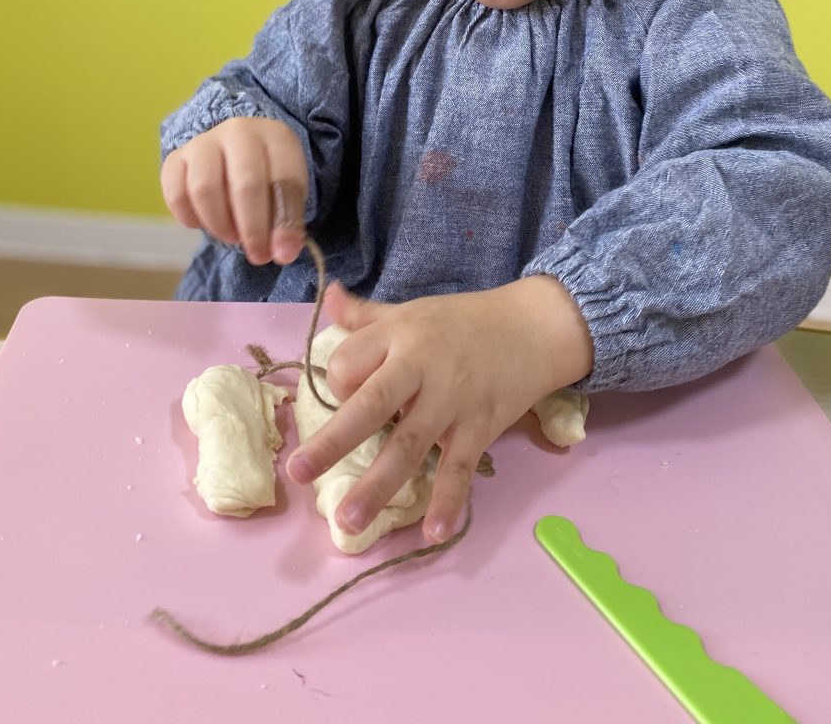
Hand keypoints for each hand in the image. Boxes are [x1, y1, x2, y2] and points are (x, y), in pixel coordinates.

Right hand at [160, 117, 306, 264]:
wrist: (235, 151)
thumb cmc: (267, 174)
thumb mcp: (287, 191)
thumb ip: (288, 220)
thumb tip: (283, 253)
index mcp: (276, 136)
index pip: (285, 180)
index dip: (284, 223)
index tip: (283, 253)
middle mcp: (238, 132)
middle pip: (246, 184)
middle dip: (253, 229)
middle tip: (258, 255)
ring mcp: (203, 142)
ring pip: (205, 189)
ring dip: (220, 224)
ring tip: (232, 236)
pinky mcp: (176, 158)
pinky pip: (175, 194)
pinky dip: (189, 218)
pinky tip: (204, 223)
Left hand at [286, 276, 593, 543]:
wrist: (532, 326)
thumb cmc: (463, 321)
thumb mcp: (411, 311)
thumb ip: (366, 314)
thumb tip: (329, 296)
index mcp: (398, 335)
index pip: (348, 364)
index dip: (337, 383)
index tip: (346, 393)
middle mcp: (421, 368)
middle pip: (371, 406)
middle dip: (334, 442)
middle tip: (298, 473)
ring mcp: (452, 401)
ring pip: (408, 447)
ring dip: (377, 487)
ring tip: (348, 522)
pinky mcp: (480, 427)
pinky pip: (459, 469)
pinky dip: (448, 501)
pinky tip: (432, 534)